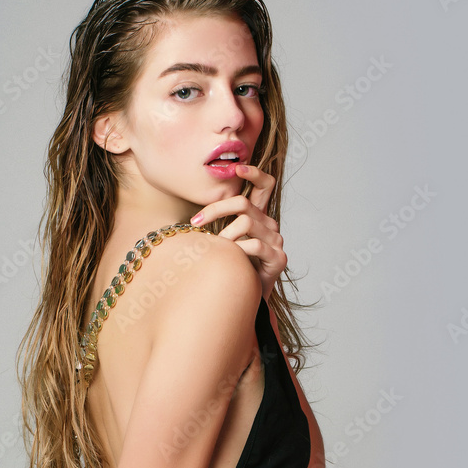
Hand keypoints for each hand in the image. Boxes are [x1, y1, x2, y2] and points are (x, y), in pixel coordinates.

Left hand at [190, 164, 285, 300]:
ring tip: (215, 249)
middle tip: (194, 222)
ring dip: (224, 235)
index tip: (237, 169)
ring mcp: (276, 241)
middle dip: (215, 209)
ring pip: (245, 222)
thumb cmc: (229, 268)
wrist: (244, 299)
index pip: (265, 184)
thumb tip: (189, 213)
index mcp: (258, 216)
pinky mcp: (278, 258)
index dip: (254, 173)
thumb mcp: (221, 241)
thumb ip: (216, 224)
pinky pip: (254, 245)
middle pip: (243, 203)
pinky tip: (230, 259)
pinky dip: (237, 250)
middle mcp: (270, 224)